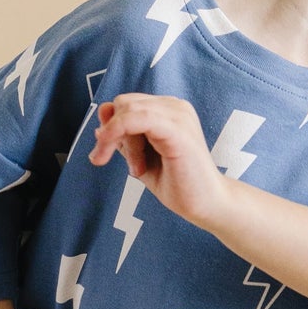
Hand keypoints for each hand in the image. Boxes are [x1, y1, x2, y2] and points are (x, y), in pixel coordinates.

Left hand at [88, 94, 227, 226]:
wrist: (207, 204)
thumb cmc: (179, 184)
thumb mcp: (141, 158)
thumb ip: (123, 139)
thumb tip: (100, 123)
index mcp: (167, 110)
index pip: (126, 104)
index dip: (110, 126)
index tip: (106, 155)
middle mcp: (174, 106)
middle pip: (123, 104)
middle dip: (113, 134)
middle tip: (130, 167)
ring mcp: (177, 115)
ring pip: (127, 111)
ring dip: (119, 141)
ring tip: (137, 169)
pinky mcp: (177, 129)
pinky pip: (136, 119)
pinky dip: (121, 135)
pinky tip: (131, 163)